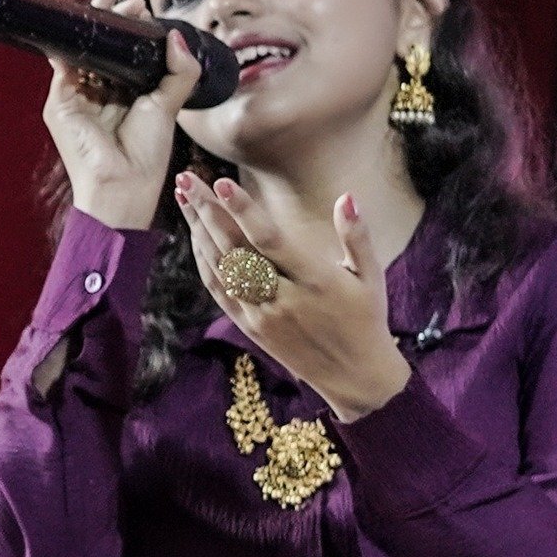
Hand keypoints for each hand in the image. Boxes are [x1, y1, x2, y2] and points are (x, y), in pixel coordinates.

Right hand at [41, 0, 202, 230]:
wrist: (123, 186)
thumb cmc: (145, 157)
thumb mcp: (168, 106)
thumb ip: (179, 71)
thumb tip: (177, 35)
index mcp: (122, 96)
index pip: (123, 53)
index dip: (131, 29)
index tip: (144, 9)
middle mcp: (98, 94)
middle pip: (102, 46)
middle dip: (113, 18)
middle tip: (132, 1)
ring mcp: (76, 96)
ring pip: (82, 48)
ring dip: (95, 23)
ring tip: (115, 1)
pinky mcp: (60, 101)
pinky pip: (61, 60)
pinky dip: (72, 38)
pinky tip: (89, 20)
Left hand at [174, 172, 410, 420]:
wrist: (355, 378)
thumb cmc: (366, 320)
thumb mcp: (371, 277)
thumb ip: (357, 236)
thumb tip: (347, 197)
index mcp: (315, 281)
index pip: (271, 241)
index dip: (244, 211)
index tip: (222, 182)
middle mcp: (284, 299)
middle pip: (236, 250)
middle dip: (208, 212)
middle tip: (187, 178)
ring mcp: (263, 316)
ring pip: (222, 268)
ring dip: (199, 231)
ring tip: (184, 194)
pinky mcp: (252, 329)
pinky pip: (220, 292)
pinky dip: (204, 262)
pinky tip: (195, 235)